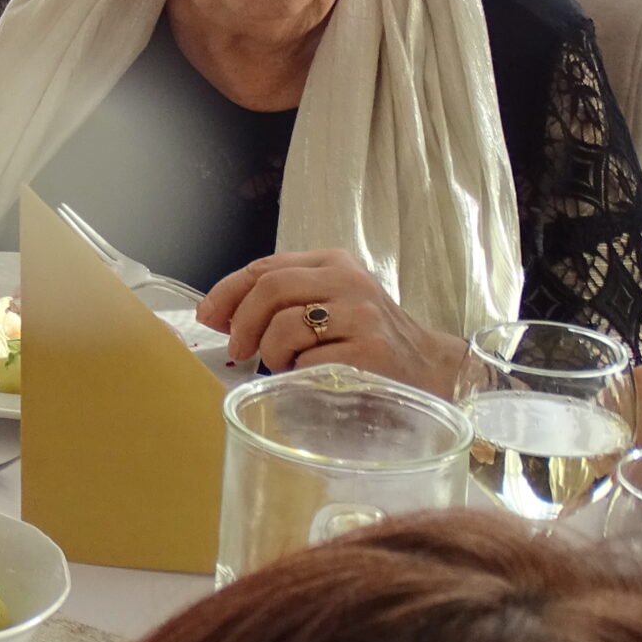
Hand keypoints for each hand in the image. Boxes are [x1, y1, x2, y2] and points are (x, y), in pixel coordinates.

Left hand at [199, 248, 467, 394]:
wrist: (433, 370)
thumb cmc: (369, 339)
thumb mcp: (329, 304)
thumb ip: (280, 301)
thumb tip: (214, 314)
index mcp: (334, 263)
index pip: (265, 267)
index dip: (227, 292)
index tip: (207, 317)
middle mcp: (349, 282)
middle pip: (270, 289)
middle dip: (242, 323)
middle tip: (238, 351)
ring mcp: (363, 316)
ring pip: (285, 325)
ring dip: (272, 353)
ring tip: (285, 366)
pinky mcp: (370, 354)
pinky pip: (309, 361)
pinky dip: (298, 374)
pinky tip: (312, 378)